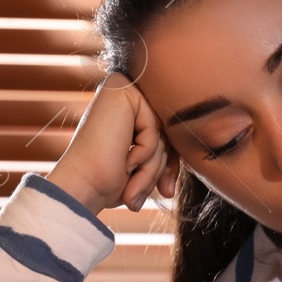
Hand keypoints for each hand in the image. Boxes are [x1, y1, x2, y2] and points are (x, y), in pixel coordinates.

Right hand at [49, 73, 180, 214]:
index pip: (167, 132)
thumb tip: (199, 138)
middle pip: (168, 130)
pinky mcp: (122, 92)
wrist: (82, 187)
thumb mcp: (146, 162)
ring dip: (153, 167)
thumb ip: (167, 146)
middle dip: (165, 166)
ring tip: (132, 184)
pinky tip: (125, 162)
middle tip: (161, 192)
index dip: (171, 163)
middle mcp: (124, 92)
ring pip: (163, 131)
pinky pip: (154, 128)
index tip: (168, 191)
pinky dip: (145, 153)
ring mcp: (122, 89)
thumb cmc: (107, 180)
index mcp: (126, 107)